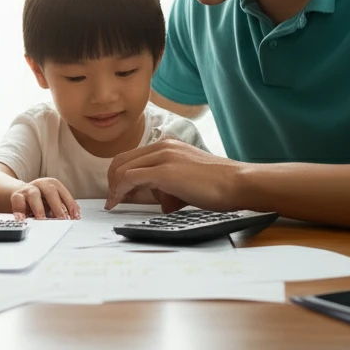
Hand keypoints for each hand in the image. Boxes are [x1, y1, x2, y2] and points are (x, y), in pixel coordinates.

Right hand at [10, 178, 80, 219]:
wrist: (19, 196)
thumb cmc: (39, 201)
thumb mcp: (51, 204)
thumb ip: (60, 210)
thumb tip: (71, 220)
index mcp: (52, 185)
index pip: (63, 193)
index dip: (70, 204)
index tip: (75, 216)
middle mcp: (40, 184)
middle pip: (50, 191)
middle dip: (57, 206)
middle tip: (62, 219)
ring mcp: (28, 189)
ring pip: (33, 194)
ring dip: (39, 208)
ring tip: (42, 219)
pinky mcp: (16, 195)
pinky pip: (17, 200)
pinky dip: (19, 210)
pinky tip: (22, 218)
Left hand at [105, 139, 242, 211]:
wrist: (237, 183)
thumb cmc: (217, 186)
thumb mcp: (185, 179)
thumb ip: (167, 183)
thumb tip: (152, 196)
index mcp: (167, 145)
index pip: (131, 157)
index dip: (118, 175)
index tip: (117, 193)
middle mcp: (162, 146)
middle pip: (121, 160)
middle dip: (112, 181)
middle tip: (113, 200)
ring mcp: (162, 156)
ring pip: (122, 168)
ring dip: (113, 188)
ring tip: (115, 203)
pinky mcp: (164, 171)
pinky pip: (129, 178)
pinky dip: (118, 191)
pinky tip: (118, 203)